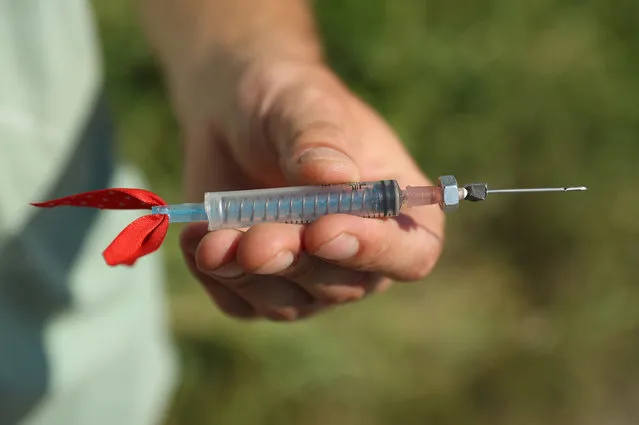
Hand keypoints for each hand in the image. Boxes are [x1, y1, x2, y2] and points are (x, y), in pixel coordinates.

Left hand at [178, 61, 444, 320]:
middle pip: (344, 286)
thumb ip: (320, 138)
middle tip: (254, 237)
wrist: (233, 113)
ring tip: (212, 239)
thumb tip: (336, 179)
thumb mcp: (303, 101)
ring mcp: (310, 275)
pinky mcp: (259, 284)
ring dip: (248, 274)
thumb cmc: (285, 99)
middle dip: (294, 261)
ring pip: (288, 302)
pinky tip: (196, 240)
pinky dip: (216, 276)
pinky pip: (241, 302)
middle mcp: (360, 252)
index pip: (412, 253)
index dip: (376, 251)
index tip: (323, 229)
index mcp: (396, 207)